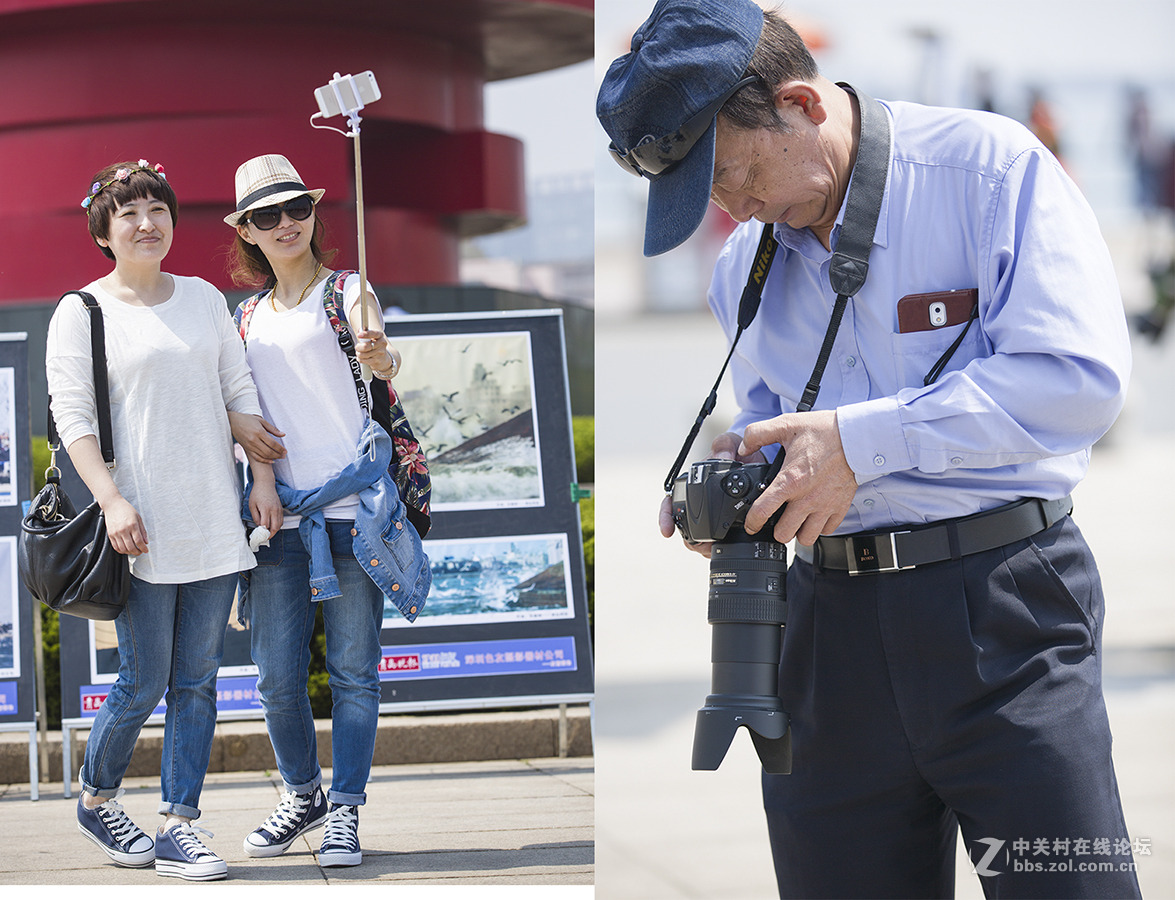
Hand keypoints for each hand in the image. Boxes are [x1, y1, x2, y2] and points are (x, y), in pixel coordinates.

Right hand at [104, 496, 148, 555]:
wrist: (112, 505)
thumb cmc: (127, 510)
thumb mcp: (138, 518)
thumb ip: (143, 530)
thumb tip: (146, 542)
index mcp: (132, 525)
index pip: (139, 541)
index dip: (143, 548)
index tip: (146, 550)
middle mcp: (123, 530)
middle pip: (131, 547)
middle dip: (137, 552)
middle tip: (141, 552)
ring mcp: (116, 533)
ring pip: (123, 549)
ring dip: (130, 552)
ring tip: (134, 551)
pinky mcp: (110, 534)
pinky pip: (115, 547)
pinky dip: (121, 550)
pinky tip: (126, 549)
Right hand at [229, 411, 285, 461]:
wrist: (232, 422)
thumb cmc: (248, 419)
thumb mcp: (261, 421)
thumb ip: (273, 429)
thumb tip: (283, 434)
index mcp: (259, 432)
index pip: (272, 443)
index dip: (280, 448)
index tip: (286, 451)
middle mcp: (254, 440)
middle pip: (269, 451)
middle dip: (278, 455)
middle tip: (284, 455)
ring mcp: (249, 445)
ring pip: (263, 455)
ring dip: (273, 458)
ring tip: (280, 457)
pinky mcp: (246, 449)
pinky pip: (256, 457)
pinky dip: (264, 460)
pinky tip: (271, 460)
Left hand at [248, 482, 283, 534]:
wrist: (266, 484)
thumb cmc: (257, 493)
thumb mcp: (252, 505)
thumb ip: (255, 517)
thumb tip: (259, 526)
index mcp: (265, 509)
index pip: (266, 525)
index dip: (262, 532)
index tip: (258, 535)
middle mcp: (274, 510)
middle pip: (275, 527)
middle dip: (270, 534)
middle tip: (265, 538)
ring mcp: (279, 509)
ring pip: (280, 524)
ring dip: (275, 531)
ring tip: (268, 533)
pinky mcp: (281, 508)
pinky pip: (281, 520)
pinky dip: (277, 525)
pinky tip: (272, 526)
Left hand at [356, 330, 398, 377]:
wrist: (383, 359)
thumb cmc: (375, 346)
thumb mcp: (372, 338)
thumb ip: (365, 333)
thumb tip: (359, 330)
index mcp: (380, 335)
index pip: (374, 333)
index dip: (366, 334)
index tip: (359, 335)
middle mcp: (381, 344)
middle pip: (365, 346)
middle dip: (358, 347)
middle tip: (357, 347)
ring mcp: (380, 353)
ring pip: (362, 354)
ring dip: (358, 353)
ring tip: (360, 352)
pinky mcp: (376, 361)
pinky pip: (362, 360)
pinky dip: (360, 358)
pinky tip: (363, 357)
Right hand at [658, 431, 766, 558]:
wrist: (756, 462)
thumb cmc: (736, 452)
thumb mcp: (730, 443)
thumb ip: (724, 446)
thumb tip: (722, 458)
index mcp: (693, 484)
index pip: (671, 502)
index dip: (666, 516)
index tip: (667, 530)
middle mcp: (698, 502)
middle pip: (684, 526)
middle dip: (689, 539)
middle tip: (698, 546)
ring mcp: (712, 515)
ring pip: (701, 537)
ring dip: (704, 546)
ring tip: (712, 549)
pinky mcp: (728, 524)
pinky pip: (719, 540)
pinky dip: (719, 547)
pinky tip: (725, 549)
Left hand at [739, 410, 857, 545]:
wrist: (858, 436)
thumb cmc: (825, 431)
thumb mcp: (786, 425)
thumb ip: (758, 434)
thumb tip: (744, 447)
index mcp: (790, 480)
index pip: (763, 512)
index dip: (752, 522)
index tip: (751, 524)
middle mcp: (807, 498)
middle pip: (783, 534)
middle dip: (776, 529)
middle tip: (776, 519)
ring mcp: (825, 506)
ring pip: (806, 538)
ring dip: (798, 532)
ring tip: (795, 521)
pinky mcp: (840, 508)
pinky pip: (827, 531)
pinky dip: (819, 528)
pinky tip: (814, 515)